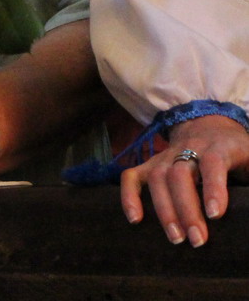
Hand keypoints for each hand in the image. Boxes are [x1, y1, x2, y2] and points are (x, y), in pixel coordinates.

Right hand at [121, 114, 248, 246]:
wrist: (208, 125)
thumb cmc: (235, 149)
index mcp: (219, 147)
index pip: (212, 163)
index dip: (212, 188)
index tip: (214, 215)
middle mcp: (188, 149)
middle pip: (180, 175)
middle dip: (187, 209)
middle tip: (197, 240)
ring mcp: (165, 156)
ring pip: (157, 178)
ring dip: (164, 210)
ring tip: (176, 238)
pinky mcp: (150, 164)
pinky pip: (132, 176)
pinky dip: (129, 196)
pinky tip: (135, 219)